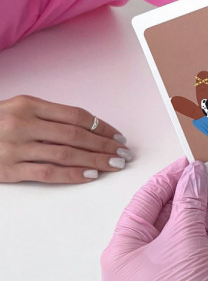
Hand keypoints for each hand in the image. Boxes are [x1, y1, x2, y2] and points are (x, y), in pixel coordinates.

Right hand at [0, 94, 130, 183]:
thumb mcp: (16, 109)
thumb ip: (46, 116)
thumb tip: (87, 128)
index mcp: (28, 104)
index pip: (75, 115)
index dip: (101, 127)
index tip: (118, 136)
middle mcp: (23, 123)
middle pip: (75, 135)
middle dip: (104, 145)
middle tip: (123, 154)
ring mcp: (16, 147)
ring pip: (66, 154)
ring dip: (95, 161)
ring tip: (114, 165)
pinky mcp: (9, 169)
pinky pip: (48, 173)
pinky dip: (73, 174)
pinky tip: (90, 176)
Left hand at [101, 158, 207, 280]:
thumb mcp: (186, 243)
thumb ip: (190, 204)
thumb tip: (194, 175)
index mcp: (122, 249)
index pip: (146, 200)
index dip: (172, 177)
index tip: (194, 160)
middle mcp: (133, 260)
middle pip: (167, 214)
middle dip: (197, 194)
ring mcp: (155, 273)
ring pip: (183, 231)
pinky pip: (190, 250)